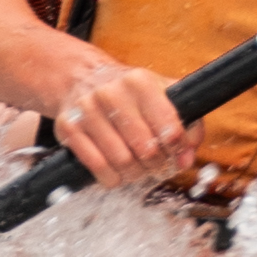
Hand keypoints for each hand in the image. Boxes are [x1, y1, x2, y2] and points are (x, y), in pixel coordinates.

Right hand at [38, 56, 194, 182]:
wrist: (81, 78)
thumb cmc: (129, 94)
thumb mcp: (163, 95)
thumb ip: (187, 124)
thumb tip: (186, 159)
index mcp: (140, 82)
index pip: (170, 129)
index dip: (178, 149)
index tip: (175, 152)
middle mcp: (111, 93)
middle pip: (147, 150)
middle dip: (156, 164)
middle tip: (155, 164)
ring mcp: (87, 110)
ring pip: (122, 162)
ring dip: (134, 173)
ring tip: (137, 168)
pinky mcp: (69, 128)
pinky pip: (98, 168)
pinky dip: (112, 178)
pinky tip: (116, 171)